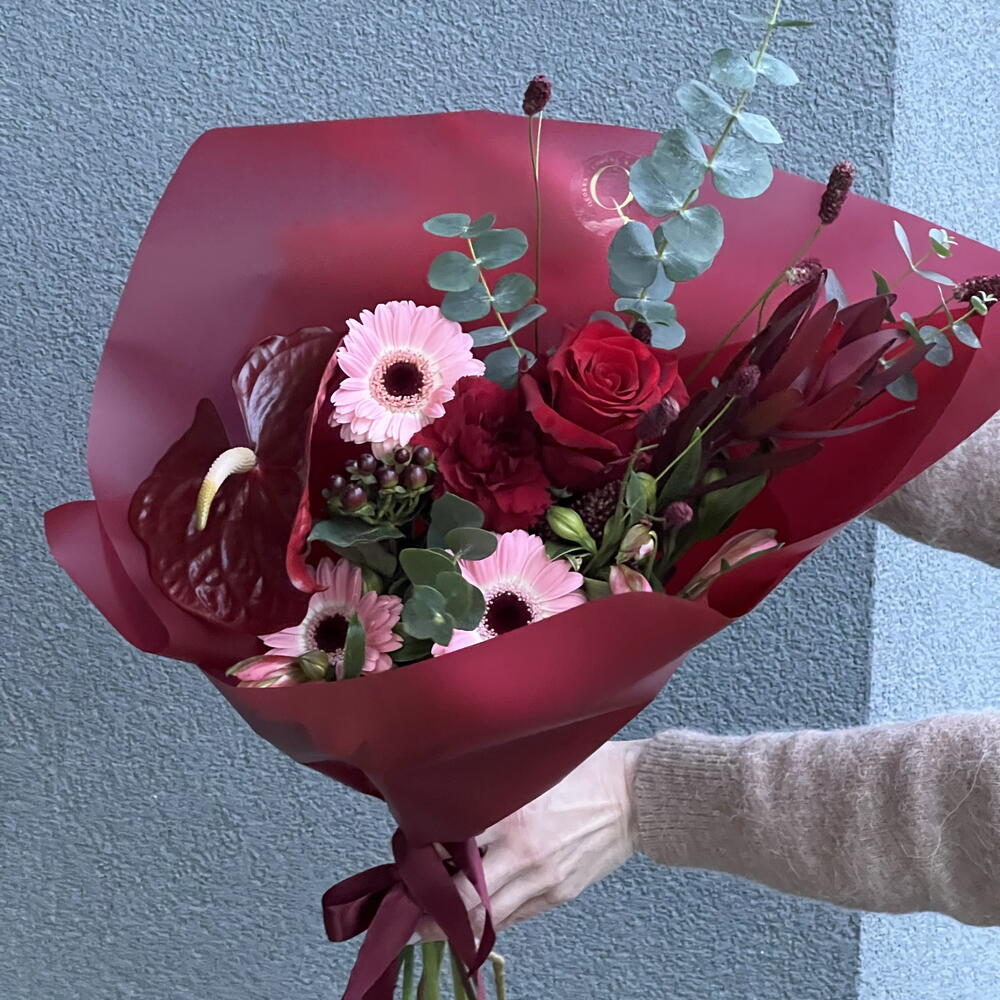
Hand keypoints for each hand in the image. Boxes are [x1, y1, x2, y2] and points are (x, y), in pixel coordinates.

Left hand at [422, 740, 645, 937]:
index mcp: (515, 817)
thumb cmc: (584, 773)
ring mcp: (544, 880)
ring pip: (488, 918)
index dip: (425, 860)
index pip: (455, 849)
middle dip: (431, 911)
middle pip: (466, 897)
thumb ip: (493, 793)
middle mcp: (525, 855)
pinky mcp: (558, 895)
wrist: (635, 796)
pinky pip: (514, 917)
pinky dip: (489, 921)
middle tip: (404, 913)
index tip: (404, 865)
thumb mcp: (532, 773)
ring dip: (456, 925)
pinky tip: (470, 920)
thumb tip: (452, 808)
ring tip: (427, 926)